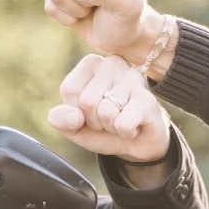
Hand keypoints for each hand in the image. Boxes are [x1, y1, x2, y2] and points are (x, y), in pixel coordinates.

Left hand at [47, 54, 170, 165]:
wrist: (137, 144)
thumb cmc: (103, 128)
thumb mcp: (74, 126)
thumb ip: (61, 119)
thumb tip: (74, 117)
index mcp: (91, 64)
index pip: (70, 90)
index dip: (76, 111)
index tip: (90, 112)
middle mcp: (113, 64)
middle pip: (87, 101)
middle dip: (95, 121)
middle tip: (108, 119)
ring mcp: (133, 79)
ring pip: (106, 112)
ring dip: (111, 127)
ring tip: (121, 120)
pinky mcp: (148, 99)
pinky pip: (123, 123)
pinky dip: (125, 132)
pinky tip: (134, 126)